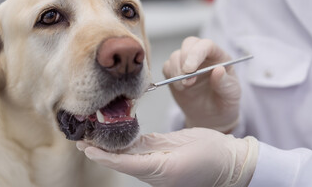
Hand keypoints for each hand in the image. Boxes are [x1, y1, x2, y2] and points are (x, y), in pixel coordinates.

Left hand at [77, 128, 257, 186]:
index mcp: (162, 170)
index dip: (104, 156)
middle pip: (122, 162)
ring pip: (128, 159)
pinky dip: (124, 148)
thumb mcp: (183, 145)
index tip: (87, 148)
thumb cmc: (213, 156)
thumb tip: (128, 142)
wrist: (230, 164)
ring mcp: (159, 168)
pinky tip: (114, 138)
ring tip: (91, 137)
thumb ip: (154, 144)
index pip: (126, 163)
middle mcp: (156, 173)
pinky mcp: (162, 160)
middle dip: (100, 152)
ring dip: (109, 150)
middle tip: (81, 140)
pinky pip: (139, 155)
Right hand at [163, 36, 240, 131]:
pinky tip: (179, 87)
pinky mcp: (175, 72)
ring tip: (184, 87)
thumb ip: (225, 83)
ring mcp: (188, 63)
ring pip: (175, 56)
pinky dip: (170, 76)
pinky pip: (167, 67)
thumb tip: (218, 70)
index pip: (206, 45)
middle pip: (189, 44)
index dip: (196, 53)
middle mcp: (202, 56)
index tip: (190, 70)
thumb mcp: (231, 94)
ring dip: (176, 70)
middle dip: (183, 60)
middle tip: (186, 80)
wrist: (212, 115)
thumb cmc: (225, 101)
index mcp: (219, 56)